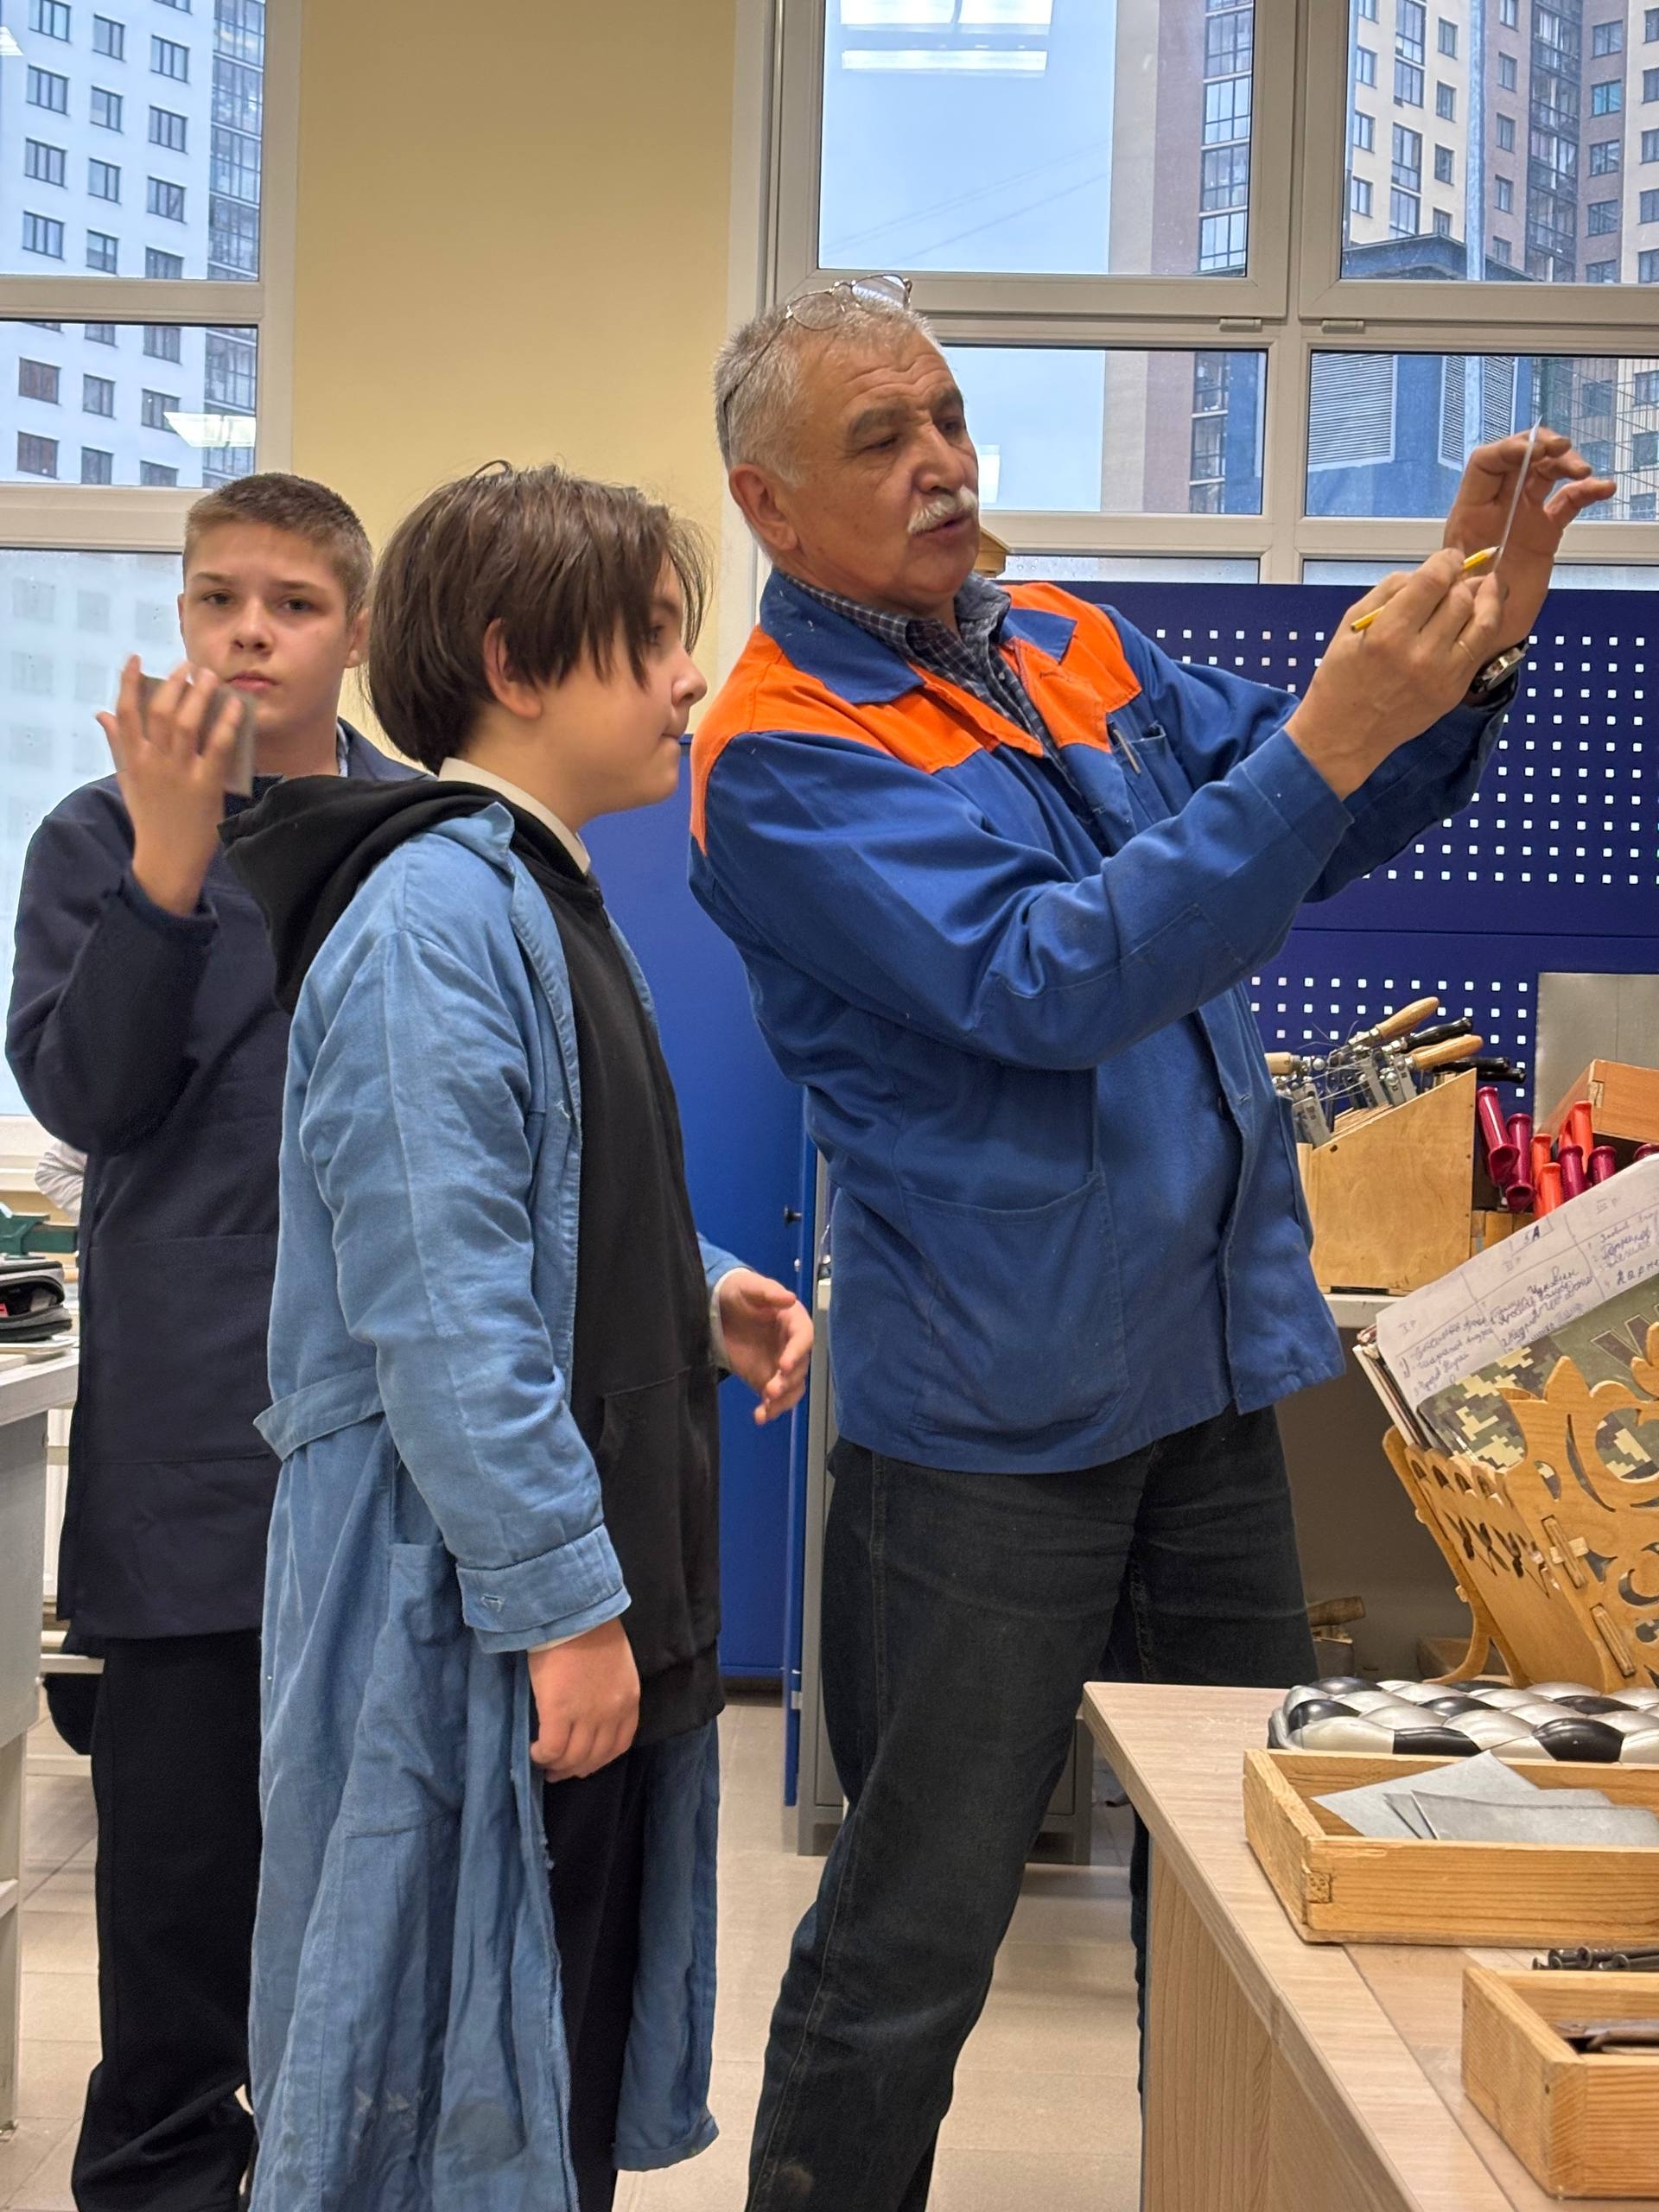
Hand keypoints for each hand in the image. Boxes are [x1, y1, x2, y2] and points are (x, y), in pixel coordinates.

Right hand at [99, 656, 241, 915]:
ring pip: (185, 723)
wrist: (166, 859)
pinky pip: (217, 747)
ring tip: (210, 676)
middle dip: (173, 682)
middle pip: (159, 711)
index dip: (127, 682)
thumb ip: (117, 744)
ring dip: (198, 694)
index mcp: (132, 760)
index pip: (124, 713)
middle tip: (187, 665)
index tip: (133, 658)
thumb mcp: (127, 779)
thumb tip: (100, 713)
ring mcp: (178, 773)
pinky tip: (235, 706)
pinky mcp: (205, 786)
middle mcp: (152, 762)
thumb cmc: (149, 818)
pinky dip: (226, 723)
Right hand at [529, 1618, 638, 1779]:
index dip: (599, 1760)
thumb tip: (591, 1710)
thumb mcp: (615, 1666)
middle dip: (576, 1769)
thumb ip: (609, 1692)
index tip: (584, 1764)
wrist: (572, 1613)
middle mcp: (611, 1714)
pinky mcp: (559, 1713)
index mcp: (628, 1701)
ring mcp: (587, 1716)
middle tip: (559, 1772)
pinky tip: (534, 1752)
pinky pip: (552, 1749)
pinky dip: (542, 1756)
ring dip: (557, 1767)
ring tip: (544, 1765)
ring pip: (573, 1758)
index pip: (619, 1745)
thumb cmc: (591, 1630)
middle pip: (595, 1757)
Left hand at [716, 1268, 813, 1425]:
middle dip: (787, 1381)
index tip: (784, 1364)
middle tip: (770, 1390)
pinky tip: (760, 1416)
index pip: (803, 1338)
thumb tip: (790, 1298)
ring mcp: (780, 1365)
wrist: (718, 1309)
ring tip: (766, 1409)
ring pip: (792, 1388)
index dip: (797, 1352)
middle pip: (799, 1367)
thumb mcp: (749, 1286)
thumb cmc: (738, 1292)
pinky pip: (774, 1399)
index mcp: (794, 1321)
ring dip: (782, 1400)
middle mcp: (792, 1346)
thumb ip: (768, 1292)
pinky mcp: (765, 1379)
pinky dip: (770, 1410)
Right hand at [1285, 547, 1510, 800]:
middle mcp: (1420, 654)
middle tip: (1453, 578)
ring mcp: (1442, 675)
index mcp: (1387, 634)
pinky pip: (1481, 647)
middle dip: (1459, 581)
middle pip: (1460, 597)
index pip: (1434, 580)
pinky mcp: (1454, 691)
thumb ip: (1389, 592)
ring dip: (1482, 598)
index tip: (1449, 558)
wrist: (1344, 736)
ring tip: (1480, 587)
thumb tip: (1428, 572)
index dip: (1448, 560)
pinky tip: (1480, 613)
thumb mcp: (1349, 626)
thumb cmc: (1340, 678)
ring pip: (1481, 620)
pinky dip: (1484, 625)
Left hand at [1443, 427, 1615, 647]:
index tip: (1533, 451)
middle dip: (1542, 447)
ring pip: (1546, 474)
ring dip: (1566, 464)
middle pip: (1520, 459)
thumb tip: (1464, 552)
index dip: (1508, 449)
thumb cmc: (1463, 610)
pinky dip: (1586, 492)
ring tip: (1584, 472)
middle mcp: (1497, 507)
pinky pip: (1568, 502)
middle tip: (1563, 449)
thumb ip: (1460, 567)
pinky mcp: (1546, 531)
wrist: (1486, 634)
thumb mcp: (1453, 586)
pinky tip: (1603, 489)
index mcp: (1470, 511)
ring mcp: (1524, 516)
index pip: (1486, 464)